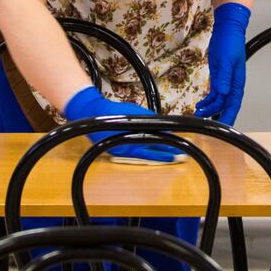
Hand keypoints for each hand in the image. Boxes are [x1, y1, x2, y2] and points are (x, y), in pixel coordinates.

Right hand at [63, 86, 182, 162]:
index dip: (165, 149)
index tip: (177, 152)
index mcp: (129, 139)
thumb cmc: (114, 111)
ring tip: (170, 157)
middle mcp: (125, 149)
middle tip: (178, 158)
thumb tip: (165, 126)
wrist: (91, 113)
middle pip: (149, 153)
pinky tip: (153, 153)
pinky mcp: (117, 150)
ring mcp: (121, 151)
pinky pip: (135, 154)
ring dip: (156, 155)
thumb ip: (150, 119)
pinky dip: (145, 154)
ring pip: (143, 155)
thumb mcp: (134, 112)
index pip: (152, 146)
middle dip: (164, 155)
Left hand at [193, 2, 249, 125]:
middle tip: (207, 125)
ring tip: (198, 113)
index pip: (233, 104)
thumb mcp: (225, 61)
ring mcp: (225, 81)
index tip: (223, 126)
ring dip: (209, 108)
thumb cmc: (229, 43)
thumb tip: (223, 94)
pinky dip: (208, 100)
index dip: (229, 116)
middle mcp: (232, 84)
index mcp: (237, 82)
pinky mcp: (218, 76)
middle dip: (218, 116)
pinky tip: (200, 104)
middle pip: (226, 105)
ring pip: (219, 101)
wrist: (226, 29)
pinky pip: (214, 93)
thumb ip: (224, 78)